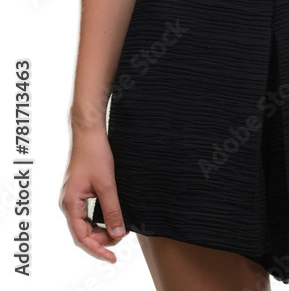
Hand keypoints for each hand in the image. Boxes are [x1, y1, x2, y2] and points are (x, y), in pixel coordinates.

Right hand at [58, 128, 126, 262]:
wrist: (89, 131)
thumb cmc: (94, 153)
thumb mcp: (107, 184)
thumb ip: (112, 210)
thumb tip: (118, 233)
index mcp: (70, 203)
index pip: (82, 236)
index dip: (98, 249)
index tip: (113, 256)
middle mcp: (69, 202)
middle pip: (83, 232)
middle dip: (102, 239)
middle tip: (121, 239)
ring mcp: (74, 196)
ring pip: (86, 222)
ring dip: (101, 229)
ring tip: (119, 230)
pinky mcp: (80, 190)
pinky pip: (88, 212)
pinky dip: (100, 218)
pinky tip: (112, 218)